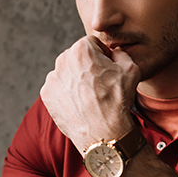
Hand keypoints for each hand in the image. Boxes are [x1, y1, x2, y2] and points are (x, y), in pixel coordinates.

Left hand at [40, 36, 140, 153]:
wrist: (103, 133)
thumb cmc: (118, 101)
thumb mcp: (131, 69)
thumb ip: (121, 53)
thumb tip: (114, 52)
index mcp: (81, 50)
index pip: (92, 43)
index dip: (102, 54)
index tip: (108, 68)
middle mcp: (62, 61)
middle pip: (76, 56)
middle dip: (87, 65)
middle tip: (99, 83)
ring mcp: (52, 79)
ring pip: (66, 72)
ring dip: (76, 79)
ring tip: (89, 95)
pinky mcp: (46, 95)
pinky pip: (58, 88)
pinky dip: (67, 93)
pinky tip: (79, 103)